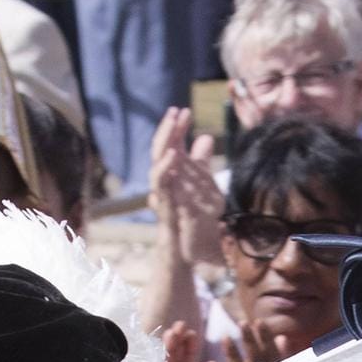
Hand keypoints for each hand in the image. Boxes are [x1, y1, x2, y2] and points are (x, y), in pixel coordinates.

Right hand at [148, 107, 223, 268]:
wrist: (189, 251)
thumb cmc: (193, 219)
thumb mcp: (204, 185)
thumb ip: (202, 163)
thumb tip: (205, 136)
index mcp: (173, 174)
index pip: (172, 144)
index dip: (177, 128)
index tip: (186, 110)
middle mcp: (164, 181)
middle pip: (161, 149)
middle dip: (168, 129)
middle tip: (176, 111)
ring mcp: (162, 193)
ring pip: (156, 164)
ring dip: (164, 144)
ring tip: (173, 126)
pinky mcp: (163, 206)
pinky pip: (161, 185)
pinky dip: (165, 169)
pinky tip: (174, 155)